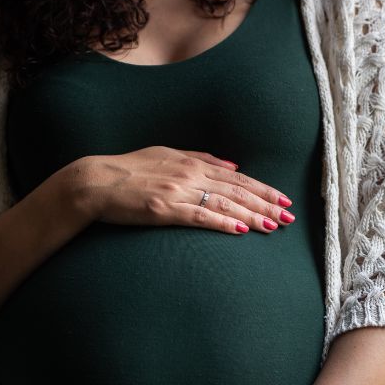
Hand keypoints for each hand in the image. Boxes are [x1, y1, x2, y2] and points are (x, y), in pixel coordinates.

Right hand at [67, 146, 296, 233]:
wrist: (95, 181)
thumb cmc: (128, 169)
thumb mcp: (166, 154)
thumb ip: (200, 158)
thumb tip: (232, 166)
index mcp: (191, 163)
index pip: (237, 178)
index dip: (263, 189)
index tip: (283, 199)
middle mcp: (189, 174)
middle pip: (237, 191)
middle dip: (266, 204)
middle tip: (289, 216)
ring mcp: (177, 191)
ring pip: (224, 204)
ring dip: (252, 215)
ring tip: (274, 226)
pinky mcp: (164, 209)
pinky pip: (200, 216)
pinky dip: (223, 222)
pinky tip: (240, 230)